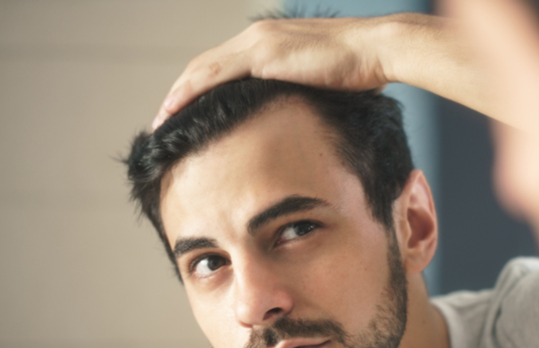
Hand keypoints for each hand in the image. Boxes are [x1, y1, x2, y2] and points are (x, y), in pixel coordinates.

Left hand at [153, 16, 390, 128]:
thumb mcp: (322, 84)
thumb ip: (301, 93)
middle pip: (205, 66)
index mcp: (269, 42)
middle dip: (180, 93)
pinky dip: (190, 93)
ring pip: (202, 70)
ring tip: (161, 120)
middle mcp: (257, 36)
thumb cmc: (360, 70)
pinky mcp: (263, 56)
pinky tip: (176, 110)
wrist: (376, 50)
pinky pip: (215, 76)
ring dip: (177, 95)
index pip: (223, 66)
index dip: (199, 89)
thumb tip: (296, 118)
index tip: (186, 112)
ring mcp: (258, 43)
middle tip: (163, 119)